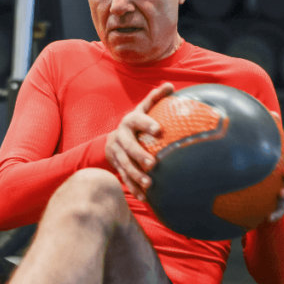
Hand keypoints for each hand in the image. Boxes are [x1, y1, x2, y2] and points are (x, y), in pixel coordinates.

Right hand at [105, 82, 174, 200]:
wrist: (112, 140)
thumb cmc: (136, 123)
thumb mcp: (143, 109)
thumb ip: (155, 98)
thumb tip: (170, 86)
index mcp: (130, 121)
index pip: (137, 120)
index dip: (147, 124)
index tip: (159, 130)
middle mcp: (120, 137)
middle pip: (128, 147)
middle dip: (139, 155)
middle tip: (152, 163)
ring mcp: (117, 153)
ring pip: (124, 165)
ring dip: (136, 175)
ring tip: (149, 183)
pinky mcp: (117, 166)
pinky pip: (124, 178)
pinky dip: (134, 188)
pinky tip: (144, 197)